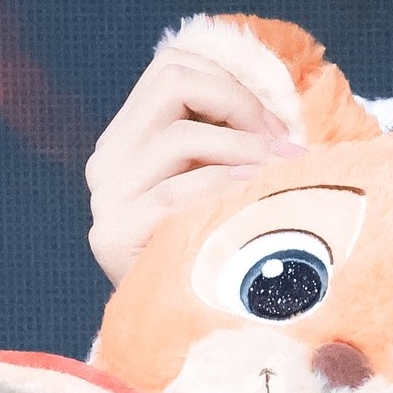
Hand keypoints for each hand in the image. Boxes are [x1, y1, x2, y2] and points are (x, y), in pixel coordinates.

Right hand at [86, 45, 305, 285]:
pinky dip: (224, 186)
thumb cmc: (224, 243)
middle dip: (240, 103)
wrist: (193, 325)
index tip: (278, 124)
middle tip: (284, 144)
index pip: (172, 67)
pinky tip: (256, 194)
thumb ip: (233, 133)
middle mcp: (108, 160)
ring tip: (285, 172)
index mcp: (131, 137)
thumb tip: (286, 91)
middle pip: (173, 82)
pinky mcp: (113, 234)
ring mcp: (106, 196)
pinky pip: (176, 192)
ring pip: (180, 134)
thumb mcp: (226, 177)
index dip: (233, 81)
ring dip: (245, 148)